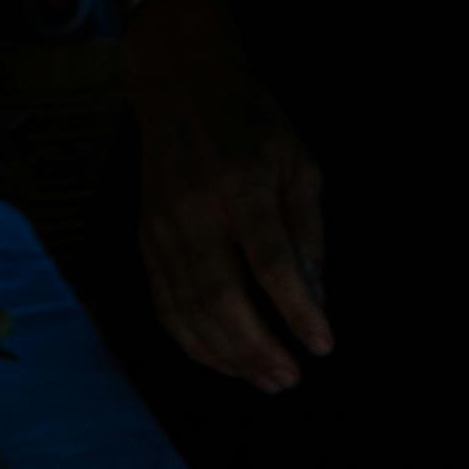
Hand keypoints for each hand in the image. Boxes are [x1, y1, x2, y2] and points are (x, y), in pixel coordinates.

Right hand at [130, 0, 331, 390]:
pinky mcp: (146, 241)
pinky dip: (194, 342)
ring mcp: (163, 228)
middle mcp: (195, 210)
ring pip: (189, 310)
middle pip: (223, 297)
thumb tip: (315, 300)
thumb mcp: (297, 162)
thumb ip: (307, 232)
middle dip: (259, 349)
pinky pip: (165, 305)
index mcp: (241, 184)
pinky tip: (224, 361)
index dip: (297, 310)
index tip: (322, 346)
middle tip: (290, 379)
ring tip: (265, 381)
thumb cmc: (251, 123)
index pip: (271, 262)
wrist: (180, 87)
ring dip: (228, 356)